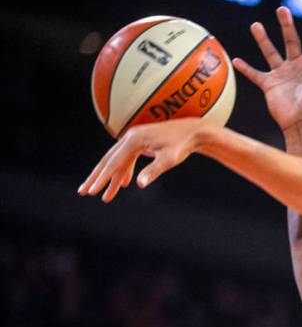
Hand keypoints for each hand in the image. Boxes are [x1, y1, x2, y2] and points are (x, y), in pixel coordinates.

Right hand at [78, 118, 206, 201]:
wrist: (192, 131)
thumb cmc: (182, 145)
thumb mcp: (169, 160)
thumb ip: (153, 171)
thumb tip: (140, 184)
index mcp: (133, 141)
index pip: (113, 164)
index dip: (102, 179)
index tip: (92, 192)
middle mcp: (129, 137)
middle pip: (108, 160)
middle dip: (97, 178)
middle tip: (84, 192)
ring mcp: (133, 138)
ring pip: (116, 160)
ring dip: (109, 178)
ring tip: (103, 195)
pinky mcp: (139, 142)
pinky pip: (126, 158)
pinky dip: (122, 171)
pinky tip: (122, 184)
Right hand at [232, 7, 301, 131]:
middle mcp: (296, 67)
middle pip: (290, 41)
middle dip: (286, 25)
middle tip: (281, 9)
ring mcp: (282, 75)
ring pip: (270, 52)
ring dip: (263, 39)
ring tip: (255, 25)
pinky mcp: (269, 85)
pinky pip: (255, 74)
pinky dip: (245, 68)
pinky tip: (236, 60)